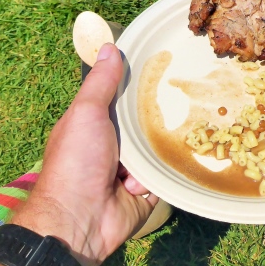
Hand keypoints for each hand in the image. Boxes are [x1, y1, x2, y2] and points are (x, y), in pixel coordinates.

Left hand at [13, 43, 157, 265]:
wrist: (80, 219)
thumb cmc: (77, 161)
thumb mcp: (86, 113)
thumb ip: (101, 83)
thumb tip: (109, 46)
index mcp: (94, 125)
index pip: (122, 100)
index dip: (140, 87)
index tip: (166, 68)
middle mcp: (112, 146)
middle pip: (144, 125)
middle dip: (158, 119)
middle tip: (187, 100)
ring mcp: (128, 171)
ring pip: (157, 151)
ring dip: (159, 151)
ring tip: (179, 135)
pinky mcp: (145, 192)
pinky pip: (164, 177)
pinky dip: (161, 176)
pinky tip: (161, 171)